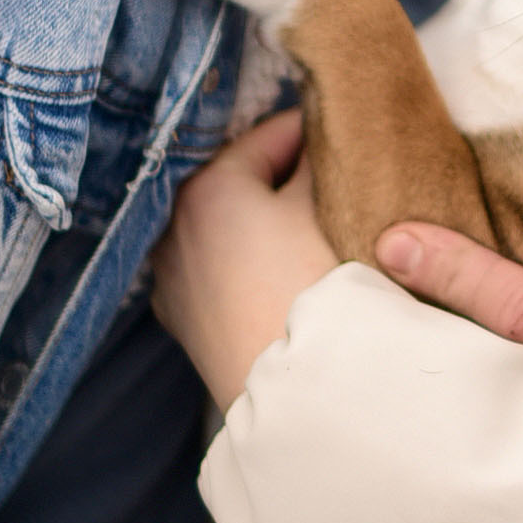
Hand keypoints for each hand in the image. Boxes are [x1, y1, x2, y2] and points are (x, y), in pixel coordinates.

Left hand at [154, 112, 338, 410]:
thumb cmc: (318, 290)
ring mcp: (171, 276)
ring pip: (226, 226)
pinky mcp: (181, 319)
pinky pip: (215, 269)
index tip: (351, 133)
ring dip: (261, 220)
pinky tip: (281, 273)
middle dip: (286, 176)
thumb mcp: (330, 208)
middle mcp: (172, 225)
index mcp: (208, 186)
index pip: (273, 133)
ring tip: (311, 230)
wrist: (299, 393)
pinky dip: (244, 260)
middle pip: (241, 178)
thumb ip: (324, 159)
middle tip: (338, 184)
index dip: (319, 129)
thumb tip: (324, 135)